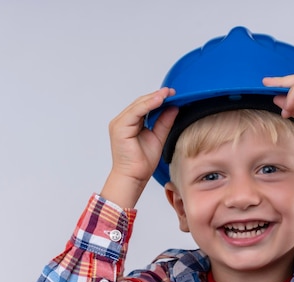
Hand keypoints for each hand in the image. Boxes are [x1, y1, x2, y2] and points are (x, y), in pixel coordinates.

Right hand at [101, 88, 177, 206]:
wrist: (134, 177)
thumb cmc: (141, 163)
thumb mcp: (158, 137)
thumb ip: (164, 122)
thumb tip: (173, 108)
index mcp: (130, 123)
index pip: (144, 106)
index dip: (158, 99)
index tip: (172, 94)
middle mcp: (122, 121)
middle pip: (141, 103)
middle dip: (157, 96)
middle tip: (172, 91)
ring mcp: (119, 123)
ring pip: (138, 105)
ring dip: (153, 98)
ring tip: (167, 93)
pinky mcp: (120, 127)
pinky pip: (135, 112)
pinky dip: (148, 105)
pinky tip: (159, 100)